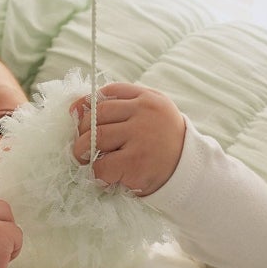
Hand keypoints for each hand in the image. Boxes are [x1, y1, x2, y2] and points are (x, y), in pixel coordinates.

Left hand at [70, 84, 185, 196]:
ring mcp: (141, 136)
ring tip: (85, 159)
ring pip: (96, 138)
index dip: (88, 103)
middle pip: (98, 114)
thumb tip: (77, 107)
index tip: (76, 115)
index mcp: (147, 98)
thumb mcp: (152, 113)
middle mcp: (144, 113)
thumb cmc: (164, 142)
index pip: (110, 92)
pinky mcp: (136, 162)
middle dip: (83, 130)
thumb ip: (124, 105)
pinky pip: (102, 165)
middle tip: (81, 144)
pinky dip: (97, 171)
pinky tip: (104, 175)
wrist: (189, 171)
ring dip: (83, 150)